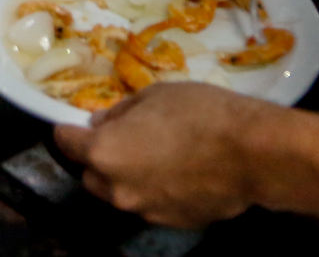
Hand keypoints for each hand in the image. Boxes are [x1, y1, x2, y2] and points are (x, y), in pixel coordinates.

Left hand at [55, 82, 279, 226]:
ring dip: (125, 175)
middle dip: (98, 157)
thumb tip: (102, 123)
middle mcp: (117, 188)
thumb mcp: (154, 96)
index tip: (75, 122)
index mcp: (105, 153)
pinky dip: (153, 189)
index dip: (68, 130)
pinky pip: (149, 202)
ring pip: (120, 192)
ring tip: (154, 154)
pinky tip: (177, 171)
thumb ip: (121, 113)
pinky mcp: (169, 222)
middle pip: (90, 175)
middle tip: (121, 137)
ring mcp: (144, 210)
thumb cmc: (200, 113)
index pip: (66, 143)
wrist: (252, 153)